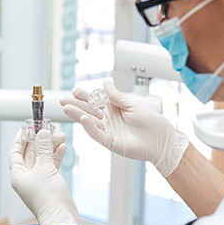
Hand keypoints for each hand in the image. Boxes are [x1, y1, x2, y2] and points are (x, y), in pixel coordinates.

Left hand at [9, 129, 82, 224]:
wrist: (61, 217)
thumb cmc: (48, 196)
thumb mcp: (44, 167)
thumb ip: (43, 148)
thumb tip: (42, 133)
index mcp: (18, 175)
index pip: (16, 152)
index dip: (21, 139)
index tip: (27, 127)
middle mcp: (26, 177)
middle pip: (31, 153)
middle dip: (40, 141)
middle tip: (48, 128)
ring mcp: (38, 180)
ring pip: (43, 158)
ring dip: (50, 147)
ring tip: (60, 135)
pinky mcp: (50, 183)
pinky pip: (51, 165)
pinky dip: (56, 156)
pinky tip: (63, 147)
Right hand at [60, 79, 188, 176]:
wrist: (161, 140)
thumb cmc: (151, 122)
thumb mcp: (132, 104)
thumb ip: (116, 96)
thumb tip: (105, 83)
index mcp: (113, 108)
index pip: (95, 100)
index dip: (85, 95)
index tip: (74, 90)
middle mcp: (108, 119)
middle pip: (88, 110)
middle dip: (75, 104)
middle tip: (62, 99)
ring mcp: (108, 130)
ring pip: (89, 121)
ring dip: (77, 114)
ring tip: (66, 107)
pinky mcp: (110, 141)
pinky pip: (96, 133)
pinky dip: (89, 126)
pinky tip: (83, 119)